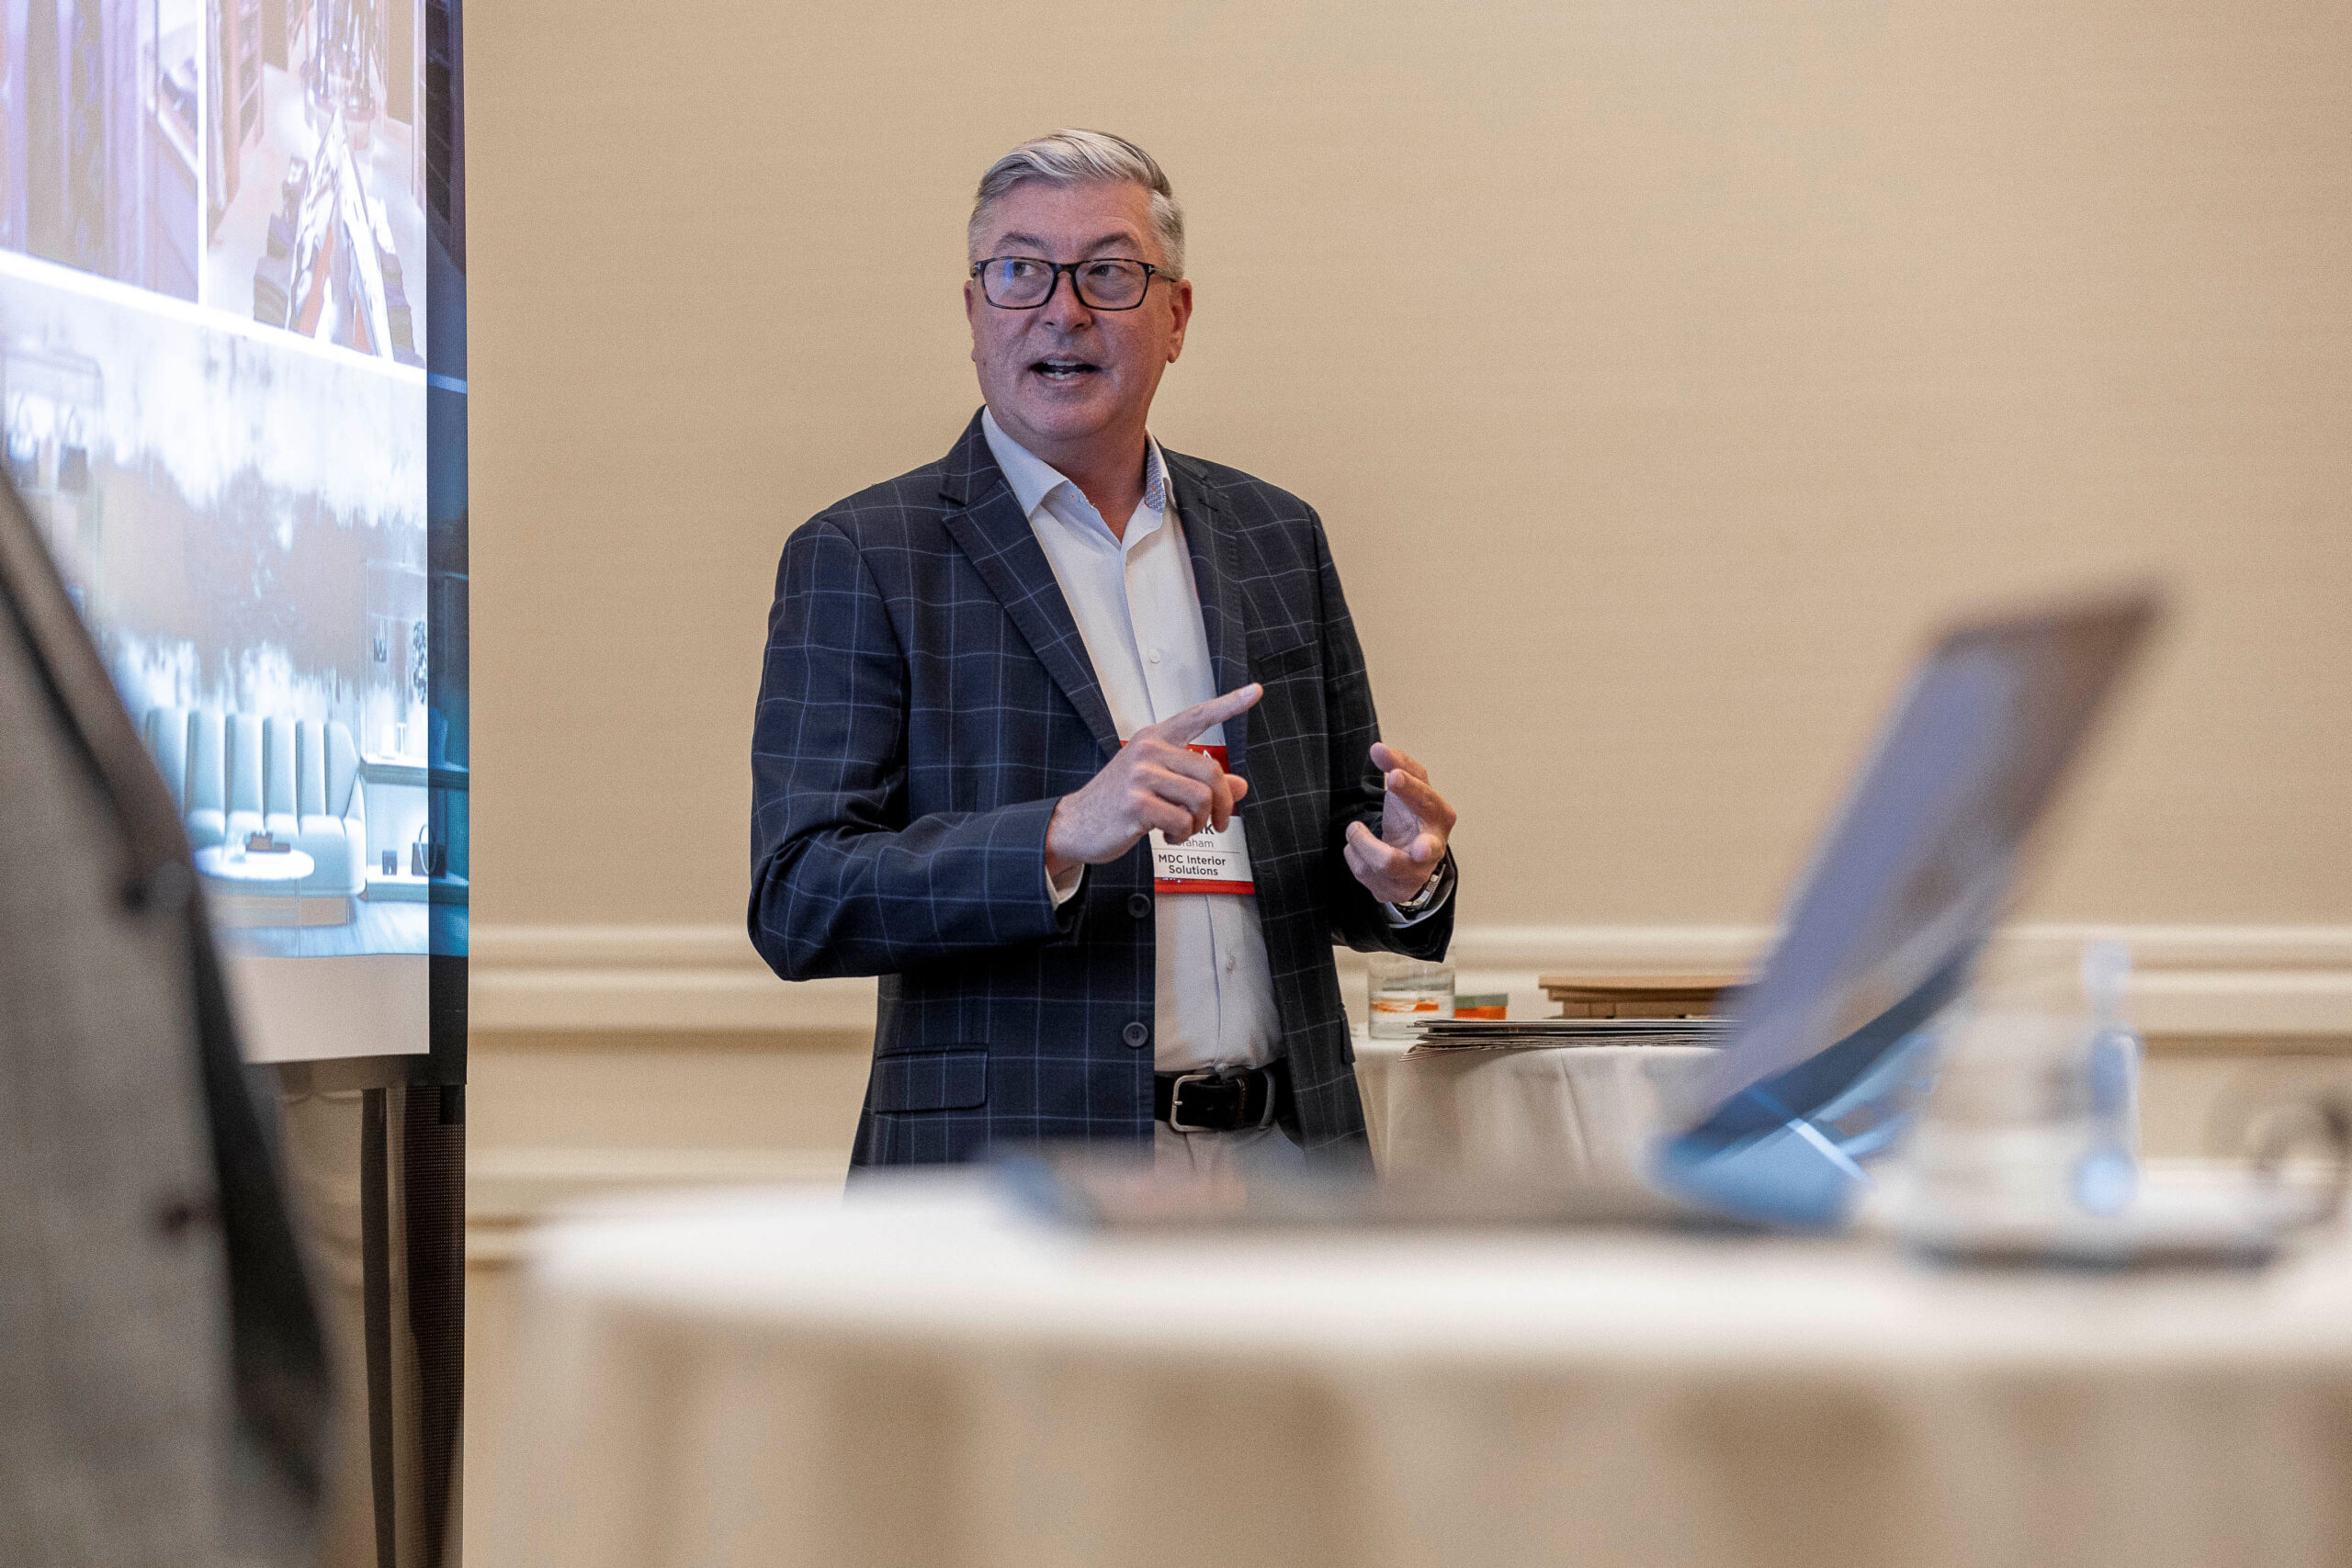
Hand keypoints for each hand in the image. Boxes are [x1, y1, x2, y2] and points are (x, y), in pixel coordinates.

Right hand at [1045, 684, 1262, 878]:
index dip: (1230, 704)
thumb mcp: (1160, 786)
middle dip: (1222, 804)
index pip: (1197, 716)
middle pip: (1211, 771)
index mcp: (1155, 739)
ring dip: (1198, 824)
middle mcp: (1148, 750)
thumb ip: (1197, 782)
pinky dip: (1181, 836)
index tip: (1254, 691)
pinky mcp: (1136, 803)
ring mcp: (1140, 775)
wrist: (1075, 824)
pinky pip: (1181, 822)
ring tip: (1182, 830)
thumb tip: (1239, 786)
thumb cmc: (1117, 803)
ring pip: (1200, 799)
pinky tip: (1167, 835)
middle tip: (1219, 821)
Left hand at [1344, 742, 1455, 903]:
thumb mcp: (1409, 789)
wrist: (1413, 860)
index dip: (1411, 789)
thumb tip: (1377, 748)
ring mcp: (1416, 874)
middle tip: (1404, 840)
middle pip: (1425, 848)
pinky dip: (1354, 854)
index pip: (1427, 801)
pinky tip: (1359, 848)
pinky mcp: (1395, 890)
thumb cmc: (1412, 818)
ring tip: (1355, 829)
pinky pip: (1363, 872)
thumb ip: (1398, 764)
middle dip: (1416, 844)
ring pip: (1385, 862)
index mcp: (1440, 817)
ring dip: (1361, 842)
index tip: (1393, 776)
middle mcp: (1434, 849)